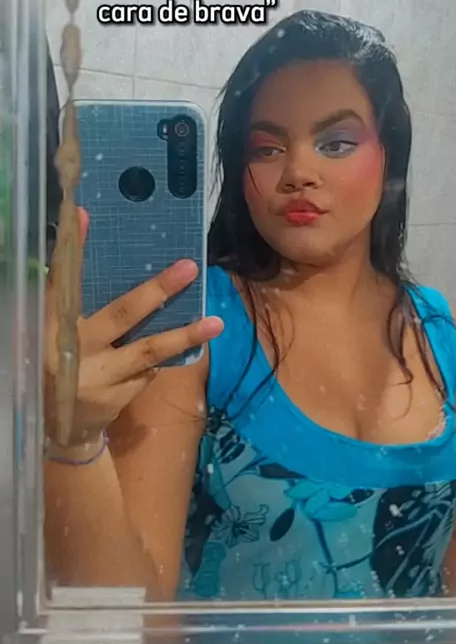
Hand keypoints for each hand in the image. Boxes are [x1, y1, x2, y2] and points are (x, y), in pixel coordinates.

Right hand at [44, 208, 222, 446]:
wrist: (61, 428)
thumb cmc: (59, 363)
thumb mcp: (57, 331)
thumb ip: (74, 300)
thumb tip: (90, 238)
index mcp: (52, 326)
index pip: (61, 282)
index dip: (73, 249)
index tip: (82, 216)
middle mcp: (74, 350)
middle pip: (120, 314)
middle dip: (157, 291)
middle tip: (189, 267)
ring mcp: (100, 377)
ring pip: (147, 350)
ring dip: (184, 335)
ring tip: (216, 322)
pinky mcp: (119, 397)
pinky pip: (150, 368)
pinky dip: (168, 354)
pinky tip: (189, 342)